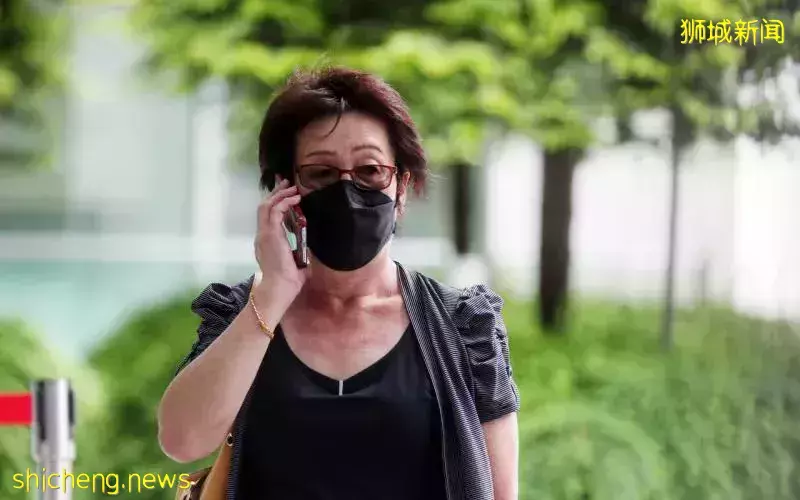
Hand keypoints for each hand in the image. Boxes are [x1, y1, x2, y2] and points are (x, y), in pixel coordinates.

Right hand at [253, 178, 306, 304]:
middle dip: (276, 193)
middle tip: (287, 183)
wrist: (279, 288)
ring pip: (267, 206)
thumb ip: (298, 254)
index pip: (268, 217)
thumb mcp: (295, 263)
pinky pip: (275, 211)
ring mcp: (264, 234)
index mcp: (266, 242)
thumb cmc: (288, 281)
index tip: (286, 196)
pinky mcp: (270, 234)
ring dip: (280, 194)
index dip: (275, 203)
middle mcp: (262, 235)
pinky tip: (295, 199)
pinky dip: (285, 202)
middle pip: (264, 207)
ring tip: (292, 188)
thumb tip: (307, 252)